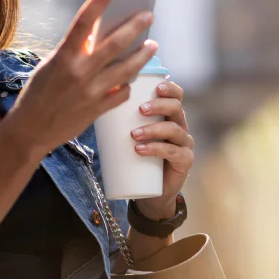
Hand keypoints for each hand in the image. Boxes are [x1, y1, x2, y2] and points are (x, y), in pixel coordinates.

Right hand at [7, 0, 156, 156]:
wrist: (30, 131)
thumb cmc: (38, 94)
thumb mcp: (51, 67)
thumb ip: (74, 52)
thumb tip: (99, 38)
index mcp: (63, 57)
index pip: (83, 22)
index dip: (98, 1)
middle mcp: (79, 72)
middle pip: (115, 44)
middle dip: (135, 27)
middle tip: (148, 15)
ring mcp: (91, 92)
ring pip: (127, 69)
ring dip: (143, 55)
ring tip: (152, 45)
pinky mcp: (98, 110)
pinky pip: (122, 93)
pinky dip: (127, 85)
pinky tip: (130, 79)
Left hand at [131, 80, 193, 219]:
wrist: (151, 192)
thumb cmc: (139, 159)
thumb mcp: (131, 137)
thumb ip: (120, 122)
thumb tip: (93, 105)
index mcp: (170, 116)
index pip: (176, 95)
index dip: (169, 88)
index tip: (156, 86)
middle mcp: (180, 127)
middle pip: (176, 108)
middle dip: (159, 105)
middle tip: (140, 109)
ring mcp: (184, 144)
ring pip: (174, 130)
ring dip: (153, 129)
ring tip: (133, 134)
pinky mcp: (185, 161)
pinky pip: (173, 152)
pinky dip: (156, 149)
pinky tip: (141, 149)